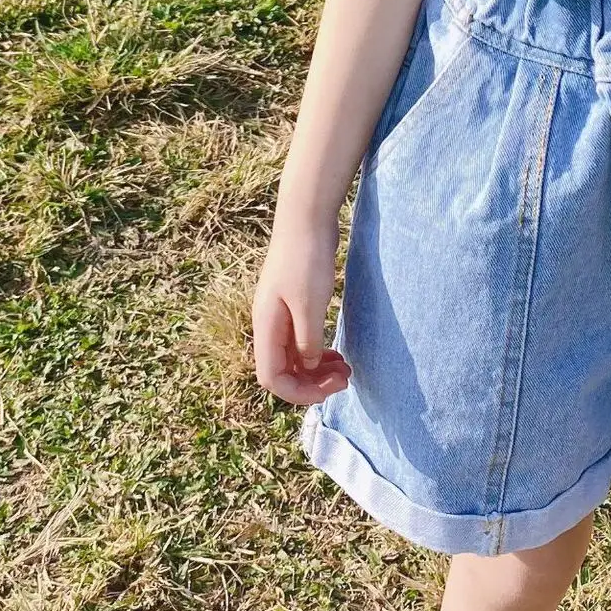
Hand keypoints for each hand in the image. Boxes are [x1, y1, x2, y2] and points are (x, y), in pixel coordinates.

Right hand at [252, 216, 350, 405]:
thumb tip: (309, 368)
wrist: (305, 217)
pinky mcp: (292, 304)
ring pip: (292, 357)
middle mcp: (268, 324)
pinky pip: (300, 340)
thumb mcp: (310, 305)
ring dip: (316, 370)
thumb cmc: (306, 259)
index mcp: (266, 326)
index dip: (299, 393)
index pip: (272, 378)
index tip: (331, 389)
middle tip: (345, 380)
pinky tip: (335, 352)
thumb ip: (307, 342)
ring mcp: (279, 314)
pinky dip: (317, 352)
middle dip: (312, 384)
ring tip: (345, 370)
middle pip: (282, 371)